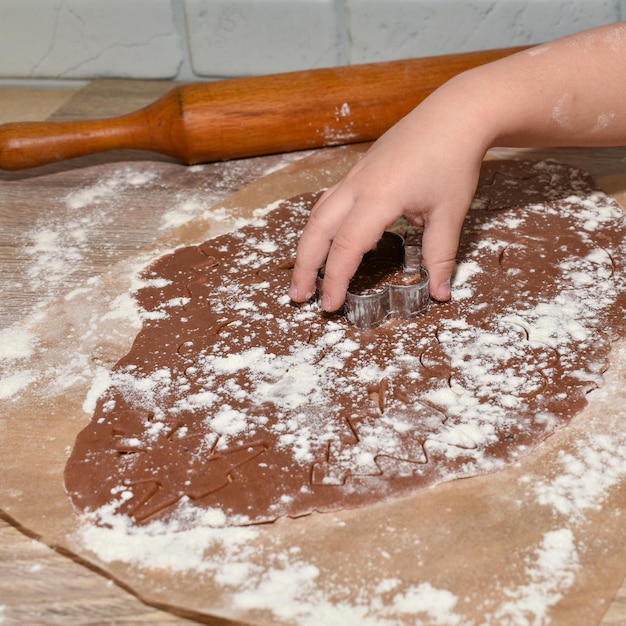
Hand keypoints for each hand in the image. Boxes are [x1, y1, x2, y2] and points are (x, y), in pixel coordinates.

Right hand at [289, 81, 488, 310]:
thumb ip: (440, 256)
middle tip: (300, 296)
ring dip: (307, 246)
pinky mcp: (359, 170)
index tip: (332, 305)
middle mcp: (358, 186)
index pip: (346, 247)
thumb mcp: (449, 213)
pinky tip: (328, 240)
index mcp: (379, 198)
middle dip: (305, 267)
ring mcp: (355, 175)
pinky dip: (321, 226)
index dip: (335, 280)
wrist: (456, 113)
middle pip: (317, 230)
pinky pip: (329, 201)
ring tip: (305, 274)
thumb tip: (440, 294)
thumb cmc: (454, 160)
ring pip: (317, 214)